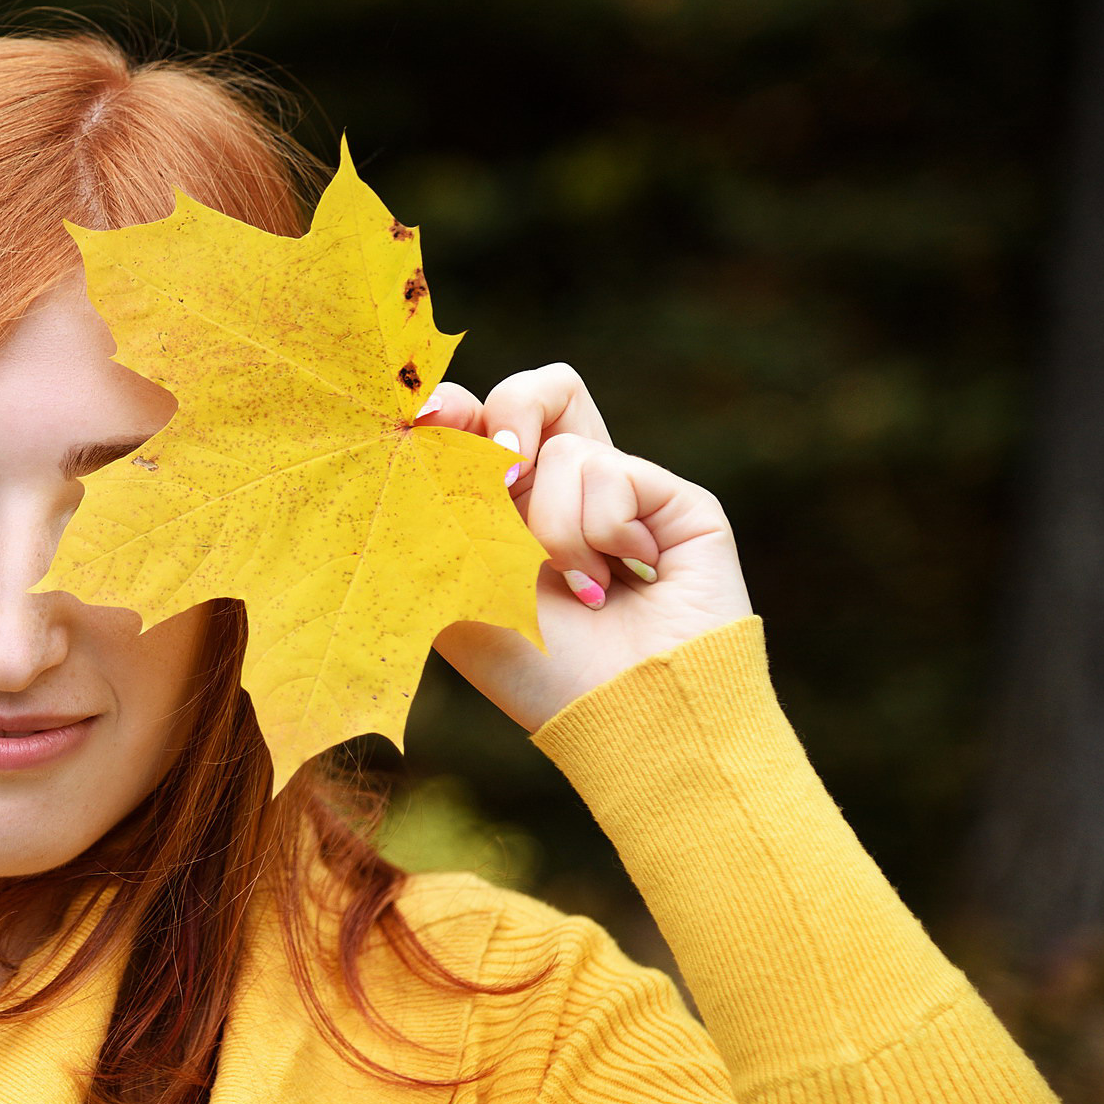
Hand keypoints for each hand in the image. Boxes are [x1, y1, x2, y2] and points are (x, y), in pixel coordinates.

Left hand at [424, 362, 753, 732]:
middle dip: (506, 425)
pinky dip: (602, 530)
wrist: (619, 711)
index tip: (431, 417)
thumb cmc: (532, 665)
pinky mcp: (674, 500)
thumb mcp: (455, 581)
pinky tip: (627, 580)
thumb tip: (429, 412)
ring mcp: (622, 494)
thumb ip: (434, 499)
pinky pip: (610, 468)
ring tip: (579, 588)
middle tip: (504, 482)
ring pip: (565, 442)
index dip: (452, 407)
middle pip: (532, 392)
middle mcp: (562, 495)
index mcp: (501, 512)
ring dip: (555, 527)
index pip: (476, 422)